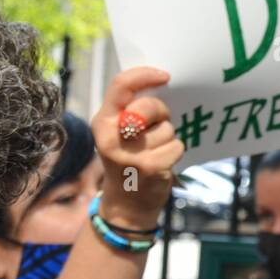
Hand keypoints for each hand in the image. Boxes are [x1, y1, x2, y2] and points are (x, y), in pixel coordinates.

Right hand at [92, 67, 183, 229]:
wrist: (127, 203)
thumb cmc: (127, 157)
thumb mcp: (118, 131)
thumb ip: (131, 108)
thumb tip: (161, 81)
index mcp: (102, 122)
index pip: (120, 86)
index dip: (145, 75)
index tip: (164, 76)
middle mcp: (112, 137)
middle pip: (149, 106)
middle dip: (160, 112)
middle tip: (156, 124)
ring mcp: (131, 154)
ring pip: (167, 128)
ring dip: (167, 137)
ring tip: (154, 150)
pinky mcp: (152, 167)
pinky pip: (177, 145)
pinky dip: (175, 152)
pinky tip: (162, 162)